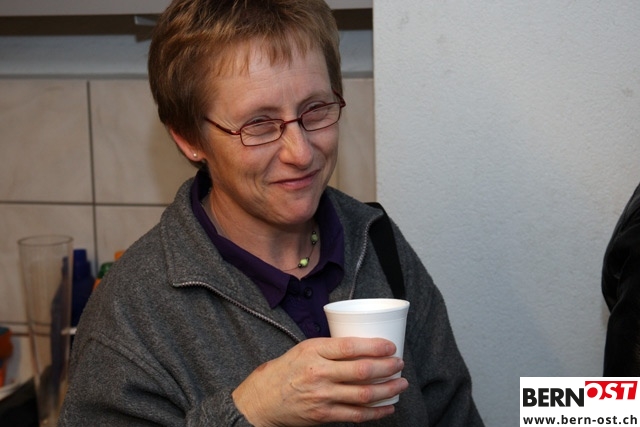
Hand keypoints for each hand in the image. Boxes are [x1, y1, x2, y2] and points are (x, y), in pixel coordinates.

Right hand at [232, 337, 407, 425]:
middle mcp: (318, 373)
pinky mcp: (323, 415)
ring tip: (401, 383)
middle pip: (361, 371)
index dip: (375, 346)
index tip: (391, 346)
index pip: (350, 346)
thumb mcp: (304, 349)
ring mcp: (322, 396)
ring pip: (363, 394)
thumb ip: (330, 348)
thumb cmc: (287, 370)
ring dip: (387, 390)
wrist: (263, 400)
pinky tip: (388, 406)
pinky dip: (375, 412)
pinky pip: (356, 415)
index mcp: (314, 351)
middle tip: (399, 364)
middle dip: (387, 367)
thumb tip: (363, 345)